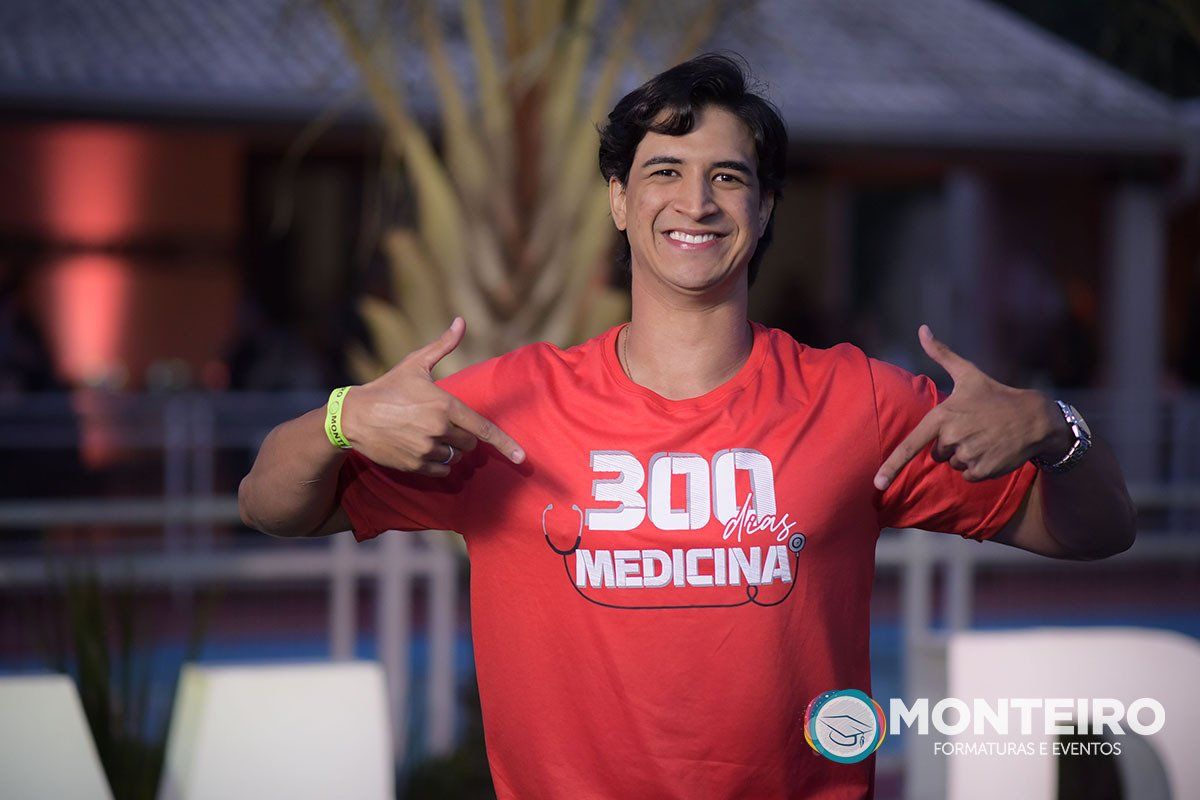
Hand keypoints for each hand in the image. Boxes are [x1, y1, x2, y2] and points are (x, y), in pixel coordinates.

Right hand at [340, 317, 524, 475]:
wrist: (352, 416)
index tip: (521, 457)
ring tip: (425, 434)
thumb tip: (461, 321)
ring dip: (449, 448)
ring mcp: (426, 449)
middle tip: (440, 423)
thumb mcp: (415, 364)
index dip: (505, 443)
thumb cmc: (387, 387)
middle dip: (462, 435)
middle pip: (470, 443)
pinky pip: (441, 470)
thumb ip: (443, 346)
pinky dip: (438, 463)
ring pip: (456, 457)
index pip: (482, 428)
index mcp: (444, 404)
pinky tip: (421, 448)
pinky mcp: (415, 465)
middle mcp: (439, 429)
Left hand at [873, 325, 1068, 490]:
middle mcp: (953, 437)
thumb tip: (922, 329)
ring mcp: (969, 454)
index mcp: (943, 415)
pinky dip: (978, 467)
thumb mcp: (968, 373)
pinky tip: (992, 450)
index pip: (911, 444)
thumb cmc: (995, 395)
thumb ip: (940, 353)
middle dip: (951, 443)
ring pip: (953, 464)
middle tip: (973, 428)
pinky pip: (968, 475)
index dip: (892, 465)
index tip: (877, 483)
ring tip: (984, 437)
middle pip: (937, 453)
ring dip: (966, 455)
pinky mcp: (983, 470)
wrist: (1035, 418)